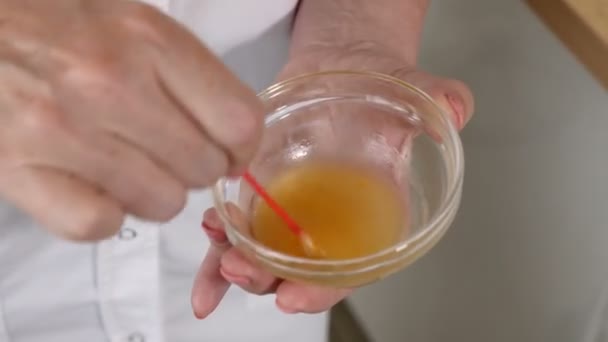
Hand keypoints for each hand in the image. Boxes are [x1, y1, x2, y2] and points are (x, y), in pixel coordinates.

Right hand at [0, 1, 262, 239]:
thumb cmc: (57, 22)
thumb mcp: (133, 21)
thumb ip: (191, 74)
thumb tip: (237, 138)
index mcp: (147, 39)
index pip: (239, 122)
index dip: (243, 147)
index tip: (230, 151)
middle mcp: (109, 84)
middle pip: (204, 168)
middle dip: (195, 167)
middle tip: (167, 150)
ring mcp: (62, 132)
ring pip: (162, 203)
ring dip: (153, 192)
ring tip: (125, 163)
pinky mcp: (20, 172)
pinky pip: (99, 225)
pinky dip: (103, 214)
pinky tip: (92, 185)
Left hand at [191, 46, 473, 317]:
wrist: (344, 67)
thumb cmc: (380, 90)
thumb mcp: (413, 92)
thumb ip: (438, 101)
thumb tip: (454, 108)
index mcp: (371, 215)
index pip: (351, 267)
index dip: (324, 288)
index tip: (295, 297)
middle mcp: (329, 223)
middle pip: (296, 269)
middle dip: (265, 278)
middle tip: (241, 270)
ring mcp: (292, 211)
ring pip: (261, 254)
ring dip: (233, 264)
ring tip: (219, 253)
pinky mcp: (263, 192)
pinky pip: (239, 226)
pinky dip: (219, 240)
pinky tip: (208, 239)